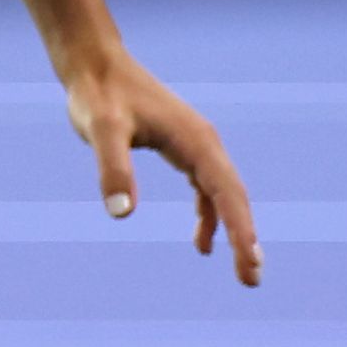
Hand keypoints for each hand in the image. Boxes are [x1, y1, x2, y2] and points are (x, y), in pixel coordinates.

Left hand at [66, 47, 260, 284]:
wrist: (94, 66)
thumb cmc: (97, 96)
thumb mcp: (101, 131)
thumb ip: (112, 169)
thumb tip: (122, 214)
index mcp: (196, 142)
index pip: (226, 194)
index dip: (240, 230)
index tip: (249, 262)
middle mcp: (205, 143)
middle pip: (235, 198)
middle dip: (245, 238)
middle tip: (251, 280)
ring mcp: (196, 145)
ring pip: (224, 195)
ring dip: (233, 230)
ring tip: (240, 269)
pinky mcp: (182, 148)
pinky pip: (206, 189)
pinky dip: (209, 215)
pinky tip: (202, 243)